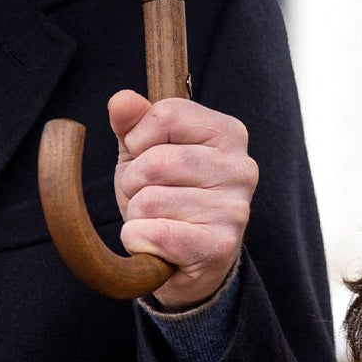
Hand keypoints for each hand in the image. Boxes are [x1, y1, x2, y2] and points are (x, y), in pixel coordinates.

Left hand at [108, 90, 256, 309]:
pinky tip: (156, 244)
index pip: (167, 113)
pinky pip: (154, 234)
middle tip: (147, 197)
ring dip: (137, 215)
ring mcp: (234, 209)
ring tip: (156, 221)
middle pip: (156, 161)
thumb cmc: (167, 197)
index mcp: (228, 133)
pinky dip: (138, 240)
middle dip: (133, 182)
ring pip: (150, 200)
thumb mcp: (144, 152)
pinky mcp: (220, 246)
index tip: (144, 157)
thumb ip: (132, 122)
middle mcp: (241, 168)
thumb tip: (120, 100)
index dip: (139, 138)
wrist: (188, 261)